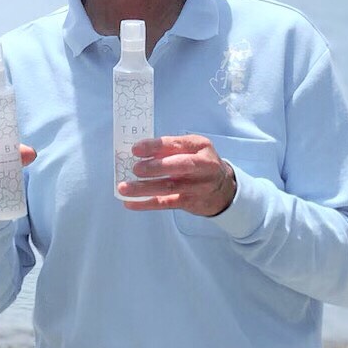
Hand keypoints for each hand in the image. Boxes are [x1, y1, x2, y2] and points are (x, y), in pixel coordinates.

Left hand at [120, 135, 237, 216]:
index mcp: (199, 146)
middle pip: (179, 166)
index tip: (135, 149)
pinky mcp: (191, 202)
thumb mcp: (190, 149)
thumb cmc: (198, 163)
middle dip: (156, 167)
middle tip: (135, 169)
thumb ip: (168, 149)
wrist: (223, 189)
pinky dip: (146, 203)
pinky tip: (130, 203)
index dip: (154, 146)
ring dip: (144, 188)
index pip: (176, 144)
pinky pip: (166, 203)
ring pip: (169, 187)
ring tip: (123, 188)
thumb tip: (137, 152)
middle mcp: (203, 165)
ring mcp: (198, 186)